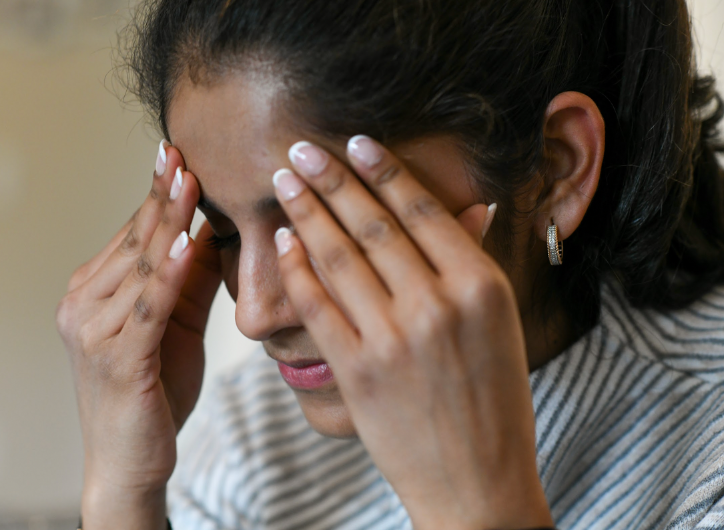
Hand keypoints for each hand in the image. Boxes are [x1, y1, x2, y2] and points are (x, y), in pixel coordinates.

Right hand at [55, 141, 221, 528]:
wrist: (130, 459)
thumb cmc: (155, 390)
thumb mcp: (174, 324)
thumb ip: (184, 280)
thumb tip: (207, 230)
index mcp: (92, 292)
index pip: (130, 235)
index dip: (155, 195)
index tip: (176, 155)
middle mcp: (83, 304)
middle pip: (132, 241)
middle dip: (162, 196)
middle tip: (184, 153)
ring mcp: (94, 330)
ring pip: (139, 266)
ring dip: (167, 222)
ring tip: (190, 183)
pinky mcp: (117, 357)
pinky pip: (148, 305)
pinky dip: (167, 272)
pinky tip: (185, 242)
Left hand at [273, 136, 553, 528]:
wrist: (477, 483)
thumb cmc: (495, 402)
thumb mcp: (499, 326)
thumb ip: (475, 265)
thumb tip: (470, 206)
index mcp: (482, 287)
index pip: (423, 212)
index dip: (383, 171)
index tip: (355, 142)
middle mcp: (440, 305)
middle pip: (373, 226)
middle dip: (332, 180)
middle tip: (301, 148)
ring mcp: (396, 338)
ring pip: (340, 257)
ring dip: (307, 212)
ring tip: (285, 182)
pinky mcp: (359, 370)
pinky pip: (319, 305)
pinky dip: (298, 269)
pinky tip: (283, 241)